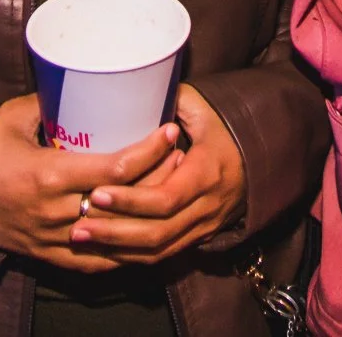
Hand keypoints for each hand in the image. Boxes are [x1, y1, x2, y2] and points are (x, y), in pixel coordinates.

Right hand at [0, 94, 176, 272]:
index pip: (116, 168)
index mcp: (50, 175)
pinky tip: (142, 235)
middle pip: (124, 202)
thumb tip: (84, 82)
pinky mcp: (47, 255)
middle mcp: (56, 211)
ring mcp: (53, 238)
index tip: (170, 132)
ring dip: (147, 216)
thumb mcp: (15, 117)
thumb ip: (52, 103)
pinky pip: (94, 261)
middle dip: (159, 179)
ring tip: (169, 192)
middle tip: (180, 157)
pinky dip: (121, 250)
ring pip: (116, 235)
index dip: (150, 151)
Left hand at [69, 84, 246, 264]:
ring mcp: (203, 227)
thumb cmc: (224, 128)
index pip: (165, 198)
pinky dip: (132, 256)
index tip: (96, 191)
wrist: (264, 159)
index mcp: (206, 173)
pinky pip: (163, 256)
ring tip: (81, 238)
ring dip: (117, 249)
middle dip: (114, 232)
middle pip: (157, 232)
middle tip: (76, 224)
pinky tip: (103, 250)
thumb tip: (131, 84)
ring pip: (158, 250)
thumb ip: (170, 99)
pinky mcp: (197, 238)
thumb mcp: (203, 108)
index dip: (130, 200)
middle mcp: (206, 206)